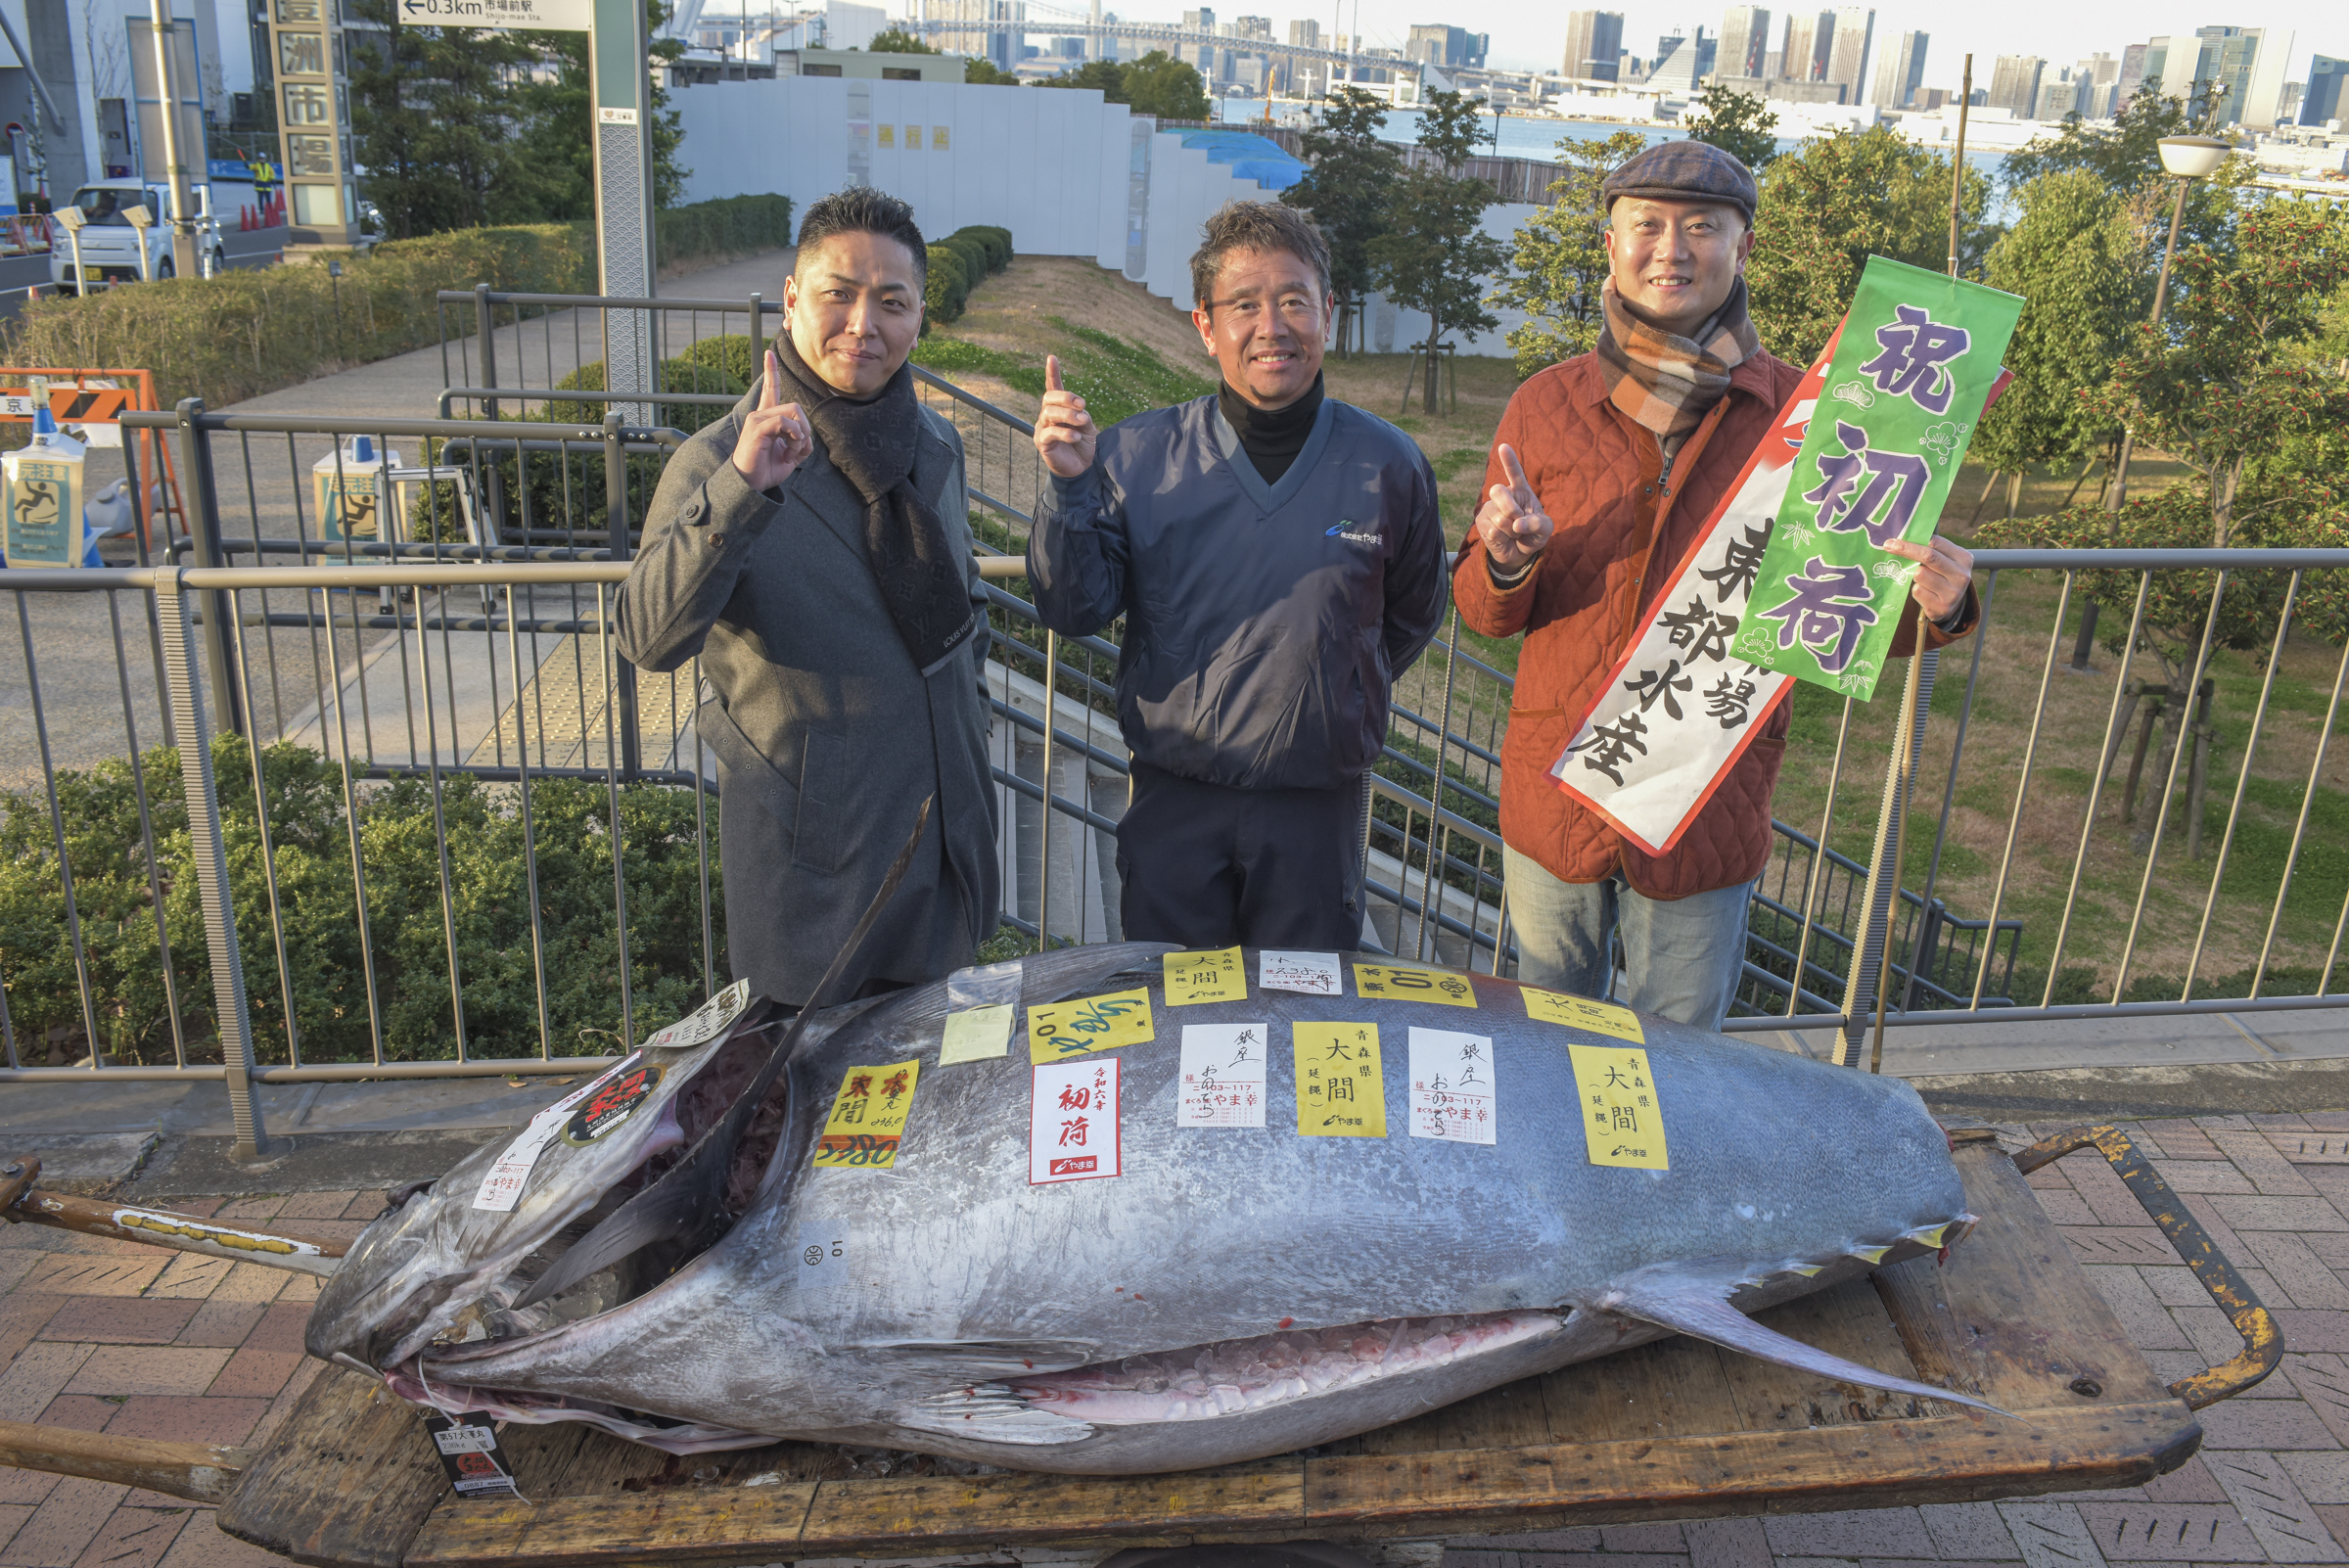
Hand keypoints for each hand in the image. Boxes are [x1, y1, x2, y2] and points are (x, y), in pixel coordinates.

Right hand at [731, 350, 812, 489]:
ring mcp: (757, 419)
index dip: (770, 372)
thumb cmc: (766, 469)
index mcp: (767, 418)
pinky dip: (794, 436)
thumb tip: (806, 437)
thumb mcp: (790, 455)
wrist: (750, 485)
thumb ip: (800, 443)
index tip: (768, 353)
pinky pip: (784, 422)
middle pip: (795, 406)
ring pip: (793, 412)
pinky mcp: (757, 427)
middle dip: (805, 428)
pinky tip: (790, 450)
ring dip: (800, 434)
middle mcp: (760, 415)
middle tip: (799, 447)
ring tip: (792, 451)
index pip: (770, 390)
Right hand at [1034, 355, 1096, 478]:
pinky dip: (1065, 433)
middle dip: (1066, 397)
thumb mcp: (1087, 427)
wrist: (1079, 467)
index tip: (1052, 358)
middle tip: (1082, 405)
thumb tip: (1079, 412)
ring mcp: (1043, 428)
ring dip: (1069, 415)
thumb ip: (1082, 416)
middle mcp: (1048, 415)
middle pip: (1049, 397)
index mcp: (1059, 408)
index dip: (1052, 373)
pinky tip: (1076, 437)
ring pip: (1050, 413)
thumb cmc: (1082, 444)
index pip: (1054, 387)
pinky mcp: (1043, 442)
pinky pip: (1051, 433)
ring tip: (1083, 423)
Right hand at [1474, 444, 1553, 570]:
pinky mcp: (1481, 522)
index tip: (1504, 447)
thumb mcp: (1546, 530)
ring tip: (1513, 533)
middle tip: (1518, 521)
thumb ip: (1539, 524)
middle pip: (1497, 490)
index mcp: (1521, 490)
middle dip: (1510, 509)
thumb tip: (1518, 524)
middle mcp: (1504, 495)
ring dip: (1511, 531)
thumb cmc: (1533, 534)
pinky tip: (1504, 538)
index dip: (1509, 460)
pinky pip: (1492, 531)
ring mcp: (1490, 507)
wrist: (1519, 552)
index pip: (1515, 472)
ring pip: (1498, 517)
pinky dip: (1503, 538)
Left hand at [1884, 535, 1973, 623]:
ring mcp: (1953, 592)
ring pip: (1920, 574)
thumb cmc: (1942, 575)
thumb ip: (1930, 549)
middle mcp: (1961, 575)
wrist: (1951, 605)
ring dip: (1914, 575)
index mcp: (1964, 558)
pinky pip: (1917, 591)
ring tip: (1923, 579)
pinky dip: (1916, 590)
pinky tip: (1925, 593)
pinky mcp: (1942, 607)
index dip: (1913, 540)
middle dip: (1906, 549)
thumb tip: (1900, 540)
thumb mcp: (1944, 560)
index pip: (1936, 543)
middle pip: (1928, 556)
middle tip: (1888, 545)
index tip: (1894, 539)